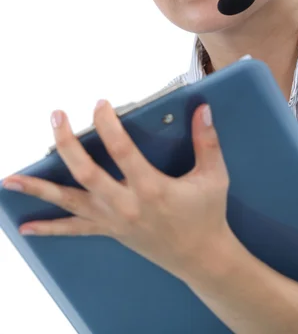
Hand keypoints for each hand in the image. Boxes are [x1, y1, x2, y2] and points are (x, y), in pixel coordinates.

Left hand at [2, 100, 233, 281]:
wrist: (200, 258)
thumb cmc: (207, 214)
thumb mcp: (214, 176)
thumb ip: (207, 141)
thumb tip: (202, 108)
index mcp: (151, 187)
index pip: (121, 150)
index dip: (108, 124)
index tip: (100, 104)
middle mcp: (126, 204)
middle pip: (85, 172)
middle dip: (66, 144)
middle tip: (56, 117)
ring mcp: (113, 220)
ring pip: (70, 201)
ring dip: (39, 189)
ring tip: (10, 180)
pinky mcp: (108, 231)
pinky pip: (74, 229)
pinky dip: (49, 228)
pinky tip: (26, 227)